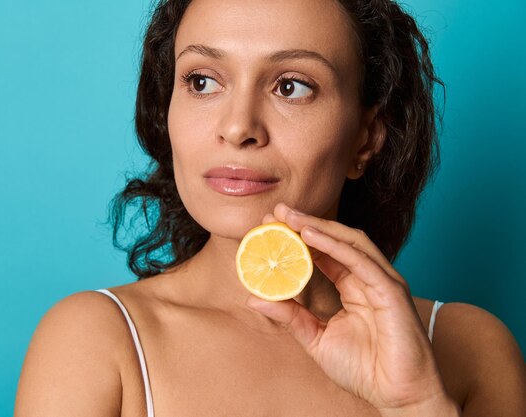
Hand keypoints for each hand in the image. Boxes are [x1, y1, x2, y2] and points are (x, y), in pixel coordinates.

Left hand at [246, 203, 459, 415]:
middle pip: (337, 240)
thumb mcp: (316, 338)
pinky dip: (335, 245)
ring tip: (289, 217)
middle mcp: (369, 279)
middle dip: (306, 223)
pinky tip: (310, 236)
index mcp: (354, 287)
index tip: (270, 226)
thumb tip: (253, 298)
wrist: (396, 397)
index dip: (299, 237)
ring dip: (318, 226)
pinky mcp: (391, 291)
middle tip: (276, 211)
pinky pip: (360, 261)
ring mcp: (382, 282)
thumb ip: (289, 316)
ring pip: (350, 242)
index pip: (325, 253)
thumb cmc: (364, 370)